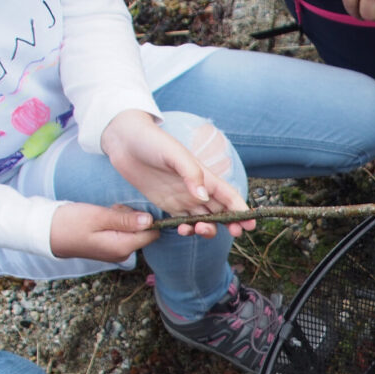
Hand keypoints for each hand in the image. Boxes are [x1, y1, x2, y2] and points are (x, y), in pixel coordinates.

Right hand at [50, 203, 158, 261]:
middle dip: (132, 217)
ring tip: (104, 214)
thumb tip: (150, 221)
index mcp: (123, 247)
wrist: (45, 232)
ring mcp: (116, 251)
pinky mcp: (109, 247)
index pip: (152, 233)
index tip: (128, 210)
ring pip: (132, 230)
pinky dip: (115, 223)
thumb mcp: (99, 216)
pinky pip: (122, 232)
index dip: (146, 218)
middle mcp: (123, 253)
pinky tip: (101, 219)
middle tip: (111, 210)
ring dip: (122, 218)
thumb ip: (126, 220)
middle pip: (143, 231)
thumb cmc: (70, 223)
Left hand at [100, 110, 251, 237]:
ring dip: (208, 229)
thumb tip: (203, 198)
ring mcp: (183, 198)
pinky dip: (188, 230)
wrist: (124, 140)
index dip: (242, 210)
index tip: (250, 224)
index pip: (229, 196)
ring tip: (198, 230)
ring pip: (204, 220)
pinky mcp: (168, 204)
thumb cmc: (152, 141)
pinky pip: (184, 222)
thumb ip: (191, 174)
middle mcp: (198, 189)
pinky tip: (182, 230)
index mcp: (205, 176)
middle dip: (231, 223)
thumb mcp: (174, 153)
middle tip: (233, 232)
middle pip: (222, 211)